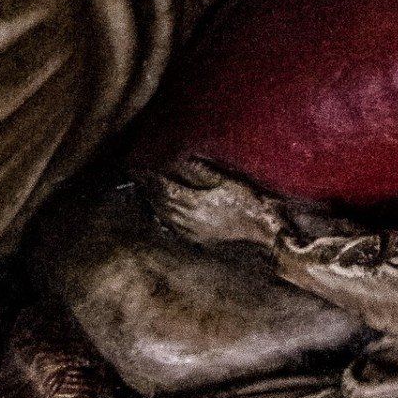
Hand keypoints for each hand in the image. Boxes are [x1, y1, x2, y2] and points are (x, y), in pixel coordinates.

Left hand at [149, 159, 287, 250]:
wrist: (260, 227)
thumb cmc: (246, 200)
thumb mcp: (224, 179)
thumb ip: (199, 170)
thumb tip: (179, 159)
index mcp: (194, 203)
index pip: (163, 188)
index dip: (149, 177)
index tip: (137, 167)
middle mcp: (188, 220)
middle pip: (160, 202)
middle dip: (147, 188)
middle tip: (137, 174)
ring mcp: (192, 232)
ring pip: (164, 216)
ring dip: (153, 201)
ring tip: (145, 188)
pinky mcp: (198, 238)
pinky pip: (173, 227)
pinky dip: (163, 215)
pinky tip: (161, 210)